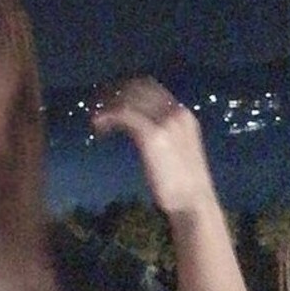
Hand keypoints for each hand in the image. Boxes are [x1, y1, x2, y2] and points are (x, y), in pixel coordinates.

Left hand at [90, 77, 216, 215]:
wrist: (194, 202)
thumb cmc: (183, 186)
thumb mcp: (175, 152)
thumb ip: (161, 137)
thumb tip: (139, 131)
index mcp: (183, 115)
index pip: (152, 89)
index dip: (127, 91)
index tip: (110, 101)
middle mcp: (176, 112)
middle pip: (139, 88)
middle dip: (114, 95)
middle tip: (97, 107)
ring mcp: (165, 122)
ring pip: (129, 100)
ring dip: (108, 106)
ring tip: (95, 121)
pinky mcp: (152, 135)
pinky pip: (124, 115)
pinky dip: (108, 118)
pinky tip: (99, 129)